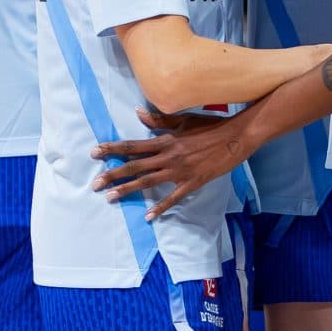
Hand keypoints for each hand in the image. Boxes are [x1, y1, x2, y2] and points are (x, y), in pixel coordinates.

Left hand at [92, 110, 251, 218]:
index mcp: (165, 140)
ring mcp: (180, 171)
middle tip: (95, 184)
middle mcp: (168, 156)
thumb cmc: (211, 126)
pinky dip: (160, 207)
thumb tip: (137, 114)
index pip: (132, 145)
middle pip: (135, 166)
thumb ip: (160, 120)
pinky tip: (148, 216)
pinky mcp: (192, 182)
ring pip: (148, 182)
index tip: (94, 153)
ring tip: (110, 197)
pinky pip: (173, 197)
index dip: (112, 149)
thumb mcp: (184, 120)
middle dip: (113, 175)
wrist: (236, 137)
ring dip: (127, 190)